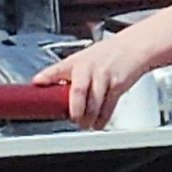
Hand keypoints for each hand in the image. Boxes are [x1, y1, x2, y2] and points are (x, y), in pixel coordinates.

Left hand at [35, 25, 153, 129]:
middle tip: (73, 119)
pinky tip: (98, 123)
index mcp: (76, 62)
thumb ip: (68, 75)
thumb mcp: (83, 59)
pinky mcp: (118, 85)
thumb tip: (52, 93)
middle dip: (75, 110)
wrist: (134, 46)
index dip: (47, 76)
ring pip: (93, 103)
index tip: (38, 83)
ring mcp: (103, 76)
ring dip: (88, 118)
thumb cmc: (106, 55)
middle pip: (78, 91)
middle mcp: (88, 68)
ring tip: (85, 124)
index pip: (58, 69)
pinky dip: (102, 119)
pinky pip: (108, 107)